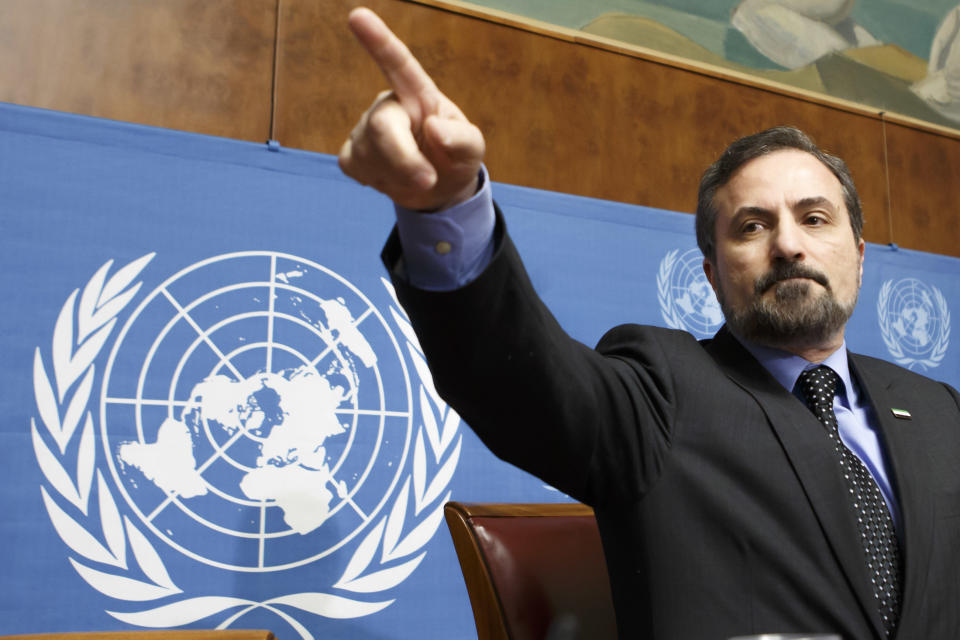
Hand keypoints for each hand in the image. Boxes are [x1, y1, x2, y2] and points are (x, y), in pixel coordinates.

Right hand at [338, 7, 484, 211]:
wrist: (438, 188)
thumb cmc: (455, 158)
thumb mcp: (472, 149)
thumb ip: (461, 139)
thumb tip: (433, 129)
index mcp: (418, 94)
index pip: (398, 63)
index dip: (378, 41)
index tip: (358, 16)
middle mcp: (387, 105)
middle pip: (380, 126)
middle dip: (403, 159)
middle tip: (427, 180)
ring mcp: (365, 129)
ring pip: (370, 155)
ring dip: (398, 176)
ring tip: (417, 176)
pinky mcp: (351, 153)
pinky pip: (356, 167)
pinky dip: (380, 181)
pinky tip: (393, 177)